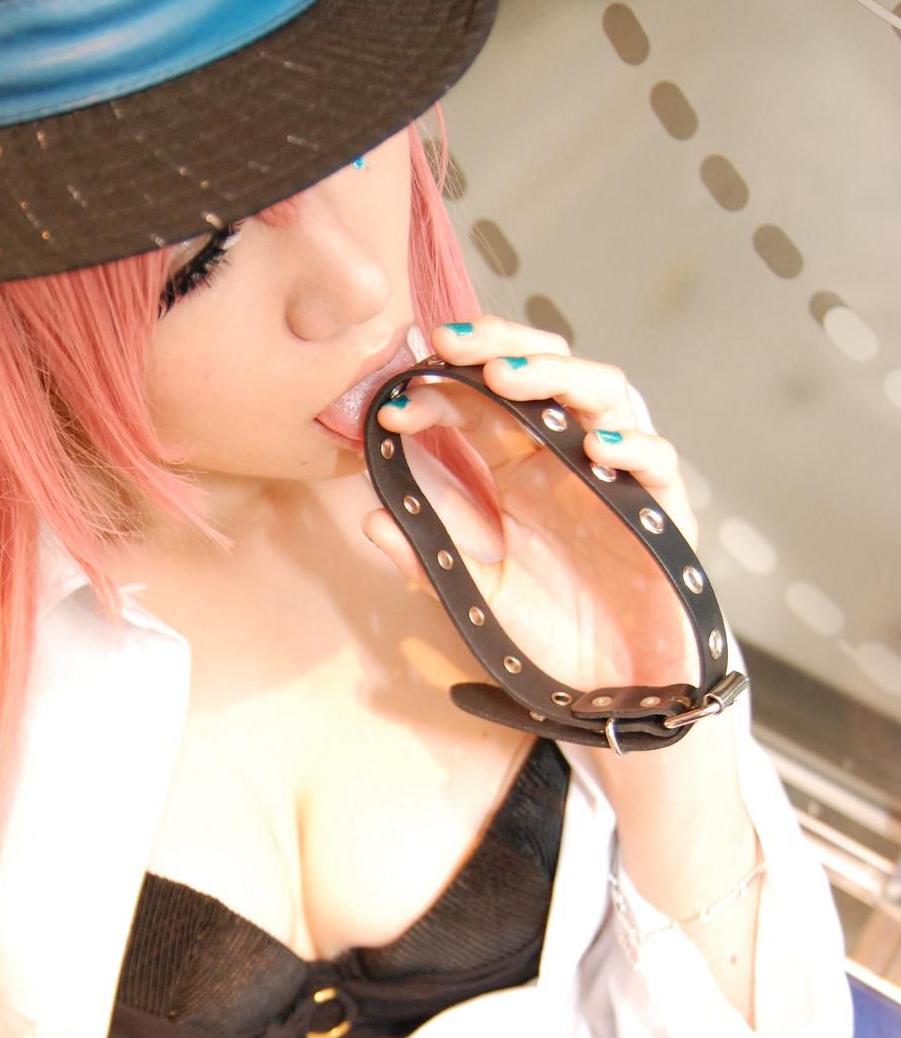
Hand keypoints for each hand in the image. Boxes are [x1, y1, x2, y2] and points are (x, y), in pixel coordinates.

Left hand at [362, 317, 700, 695]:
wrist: (610, 694)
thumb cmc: (549, 640)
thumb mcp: (474, 599)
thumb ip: (427, 560)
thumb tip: (371, 518)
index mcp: (520, 472)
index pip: (483, 405)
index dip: (443, 392)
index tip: (397, 402)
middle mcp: (568, 462)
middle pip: (545, 374)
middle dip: (500, 347)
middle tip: (451, 343)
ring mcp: (619, 478)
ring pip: (603, 396)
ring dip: (557, 376)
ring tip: (509, 378)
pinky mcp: (665, 512)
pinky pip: (657, 462)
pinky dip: (632, 445)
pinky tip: (597, 447)